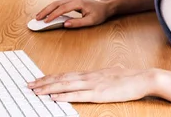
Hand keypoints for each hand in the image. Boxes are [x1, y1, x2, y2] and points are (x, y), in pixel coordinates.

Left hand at [27, 67, 155, 102]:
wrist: (142, 78)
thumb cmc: (129, 78)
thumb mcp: (112, 74)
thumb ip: (102, 76)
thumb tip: (100, 76)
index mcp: (90, 74)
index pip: (64, 75)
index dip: (49, 78)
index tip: (36, 80)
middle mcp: (87, 77)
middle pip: (60, 79)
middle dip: (42, 82)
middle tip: (28, 85)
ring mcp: (92, 85)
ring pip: (65, 85)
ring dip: (48, 88)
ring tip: (35, 90)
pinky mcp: (98, 94)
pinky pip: (77, 95)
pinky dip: (63, 95)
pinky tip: (53, 97)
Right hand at [35, 0, 111, 27]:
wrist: (104, 7)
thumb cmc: (99, 14)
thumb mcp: (90, 21)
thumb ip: (77, 23)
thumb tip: (65, 24)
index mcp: (78, 2)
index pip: (62, 9)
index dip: (53, 15)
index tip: (46, 21)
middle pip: (56, 4)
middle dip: (46, 11)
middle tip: (37, 18)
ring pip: (56, 3)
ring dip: (47, 9)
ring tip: (39, 16)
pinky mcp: (71, 1)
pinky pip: (59, 4)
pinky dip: (51, 8)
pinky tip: (46, 13)